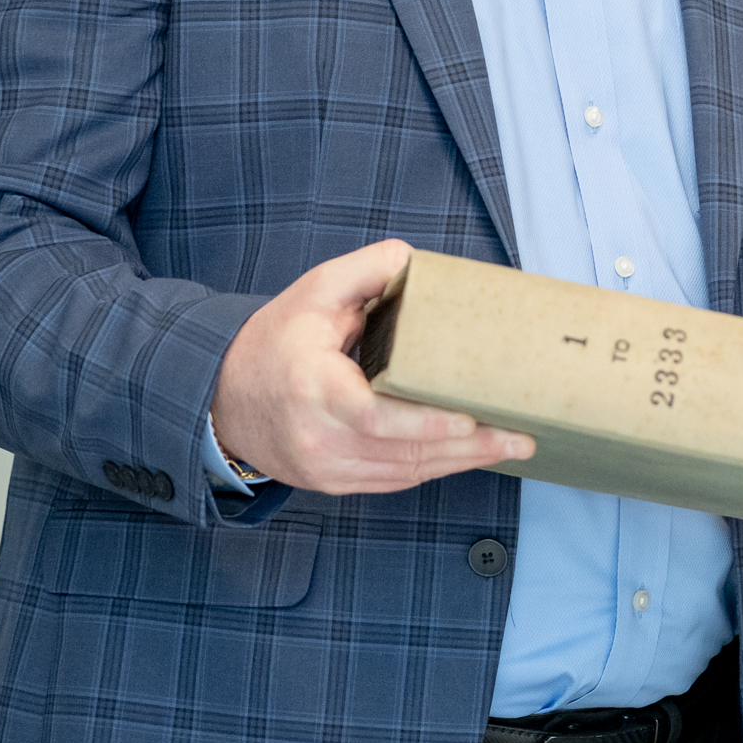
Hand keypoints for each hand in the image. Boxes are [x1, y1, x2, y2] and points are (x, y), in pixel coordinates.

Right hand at [207, 239, 533, 494]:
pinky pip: (392, 480)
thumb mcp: (312, 293)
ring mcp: (324, 467)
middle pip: (403, 453)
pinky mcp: (332, 482)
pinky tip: (470, 455)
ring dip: (461, 463)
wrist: (220, 398)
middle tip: (522, 438)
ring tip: (511, 446)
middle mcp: (318, 437)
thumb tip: (414, 260)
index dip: (424, 424)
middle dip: (469, 448)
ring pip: (404, 472)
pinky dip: (433, 468)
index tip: (470, 420)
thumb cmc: (274, 341)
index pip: (374, 417)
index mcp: (313, 389)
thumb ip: (364, 271)